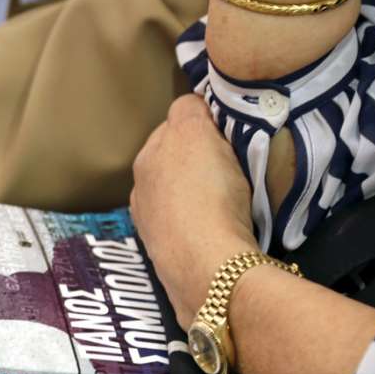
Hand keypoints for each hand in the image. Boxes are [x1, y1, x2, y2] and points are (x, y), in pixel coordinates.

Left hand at [129, 95, 258, 327]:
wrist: (211, 268)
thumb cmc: (207, 194)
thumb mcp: (197, 133)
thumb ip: (190, 111)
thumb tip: (192, 105)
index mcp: (146, 158)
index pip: (177, 123)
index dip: (206, 123)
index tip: (229, 132)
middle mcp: (141, 191)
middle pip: (176, 160)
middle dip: (199, 159)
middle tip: (233, 164)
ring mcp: (153, 227)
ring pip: (181, 195)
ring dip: (199, 193)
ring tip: (230, 199)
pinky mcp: (170, 256)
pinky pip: (190, 227)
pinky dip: (202, 222)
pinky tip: (222, 227)